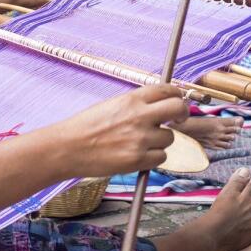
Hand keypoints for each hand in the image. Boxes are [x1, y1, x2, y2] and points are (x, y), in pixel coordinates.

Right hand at [49, 85, 189, 178]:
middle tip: (179, 119)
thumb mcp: (111, 105)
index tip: (177, 101)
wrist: (68, 148)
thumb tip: (157, 107)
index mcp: (132, 99)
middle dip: (182, 114)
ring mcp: (140, 139)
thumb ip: (135, 105)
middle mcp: (140, 116)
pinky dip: (153, 158)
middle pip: (178, 109)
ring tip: (140, 143)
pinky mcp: (138, 160)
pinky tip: (137, 155)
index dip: (176, 95)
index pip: (167, 90)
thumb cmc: (85, 127)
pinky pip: (161, 158)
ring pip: (169, 138)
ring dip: (160, 141)